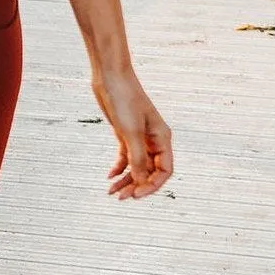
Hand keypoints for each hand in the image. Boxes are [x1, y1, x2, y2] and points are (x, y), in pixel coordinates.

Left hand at [94, 63, 172, 197]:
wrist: (110, 76)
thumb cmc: (124, 99)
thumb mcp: (130, 132)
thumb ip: (138, 158)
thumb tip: (142, 182)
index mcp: (162, 138)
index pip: (165, 171)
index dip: (152, 186)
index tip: (136, 195)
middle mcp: (154, 140)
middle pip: (150, 171)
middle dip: (137, 185)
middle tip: (120, 197)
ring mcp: (139, 137)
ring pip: (136, 166)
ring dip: (126, 180)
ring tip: (111, 192)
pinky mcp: (125, 133)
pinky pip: (126, 157)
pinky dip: (119, 167)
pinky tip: (109, 176)